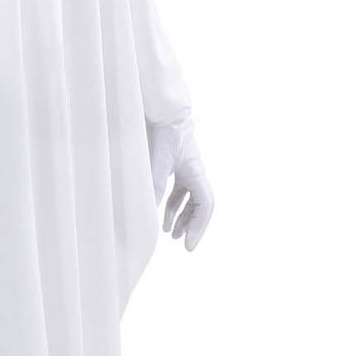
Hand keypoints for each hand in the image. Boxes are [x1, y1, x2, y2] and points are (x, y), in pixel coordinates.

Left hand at [148, 114, 213, 250]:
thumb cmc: (165, 132)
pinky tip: (163, 216)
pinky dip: (172, 205)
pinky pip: (179, 191)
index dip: (199, 226)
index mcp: (196, 173)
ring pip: (189, 200)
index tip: (189, 244)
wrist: (164, 111)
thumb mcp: (158, 160)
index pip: (205, 205)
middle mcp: (195, 173)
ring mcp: (187, 170)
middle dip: (193, 226)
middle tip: (184, 245)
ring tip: (171, 234)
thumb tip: (150, 209)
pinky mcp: (176, 166)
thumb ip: (155, 183)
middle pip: (200, 206)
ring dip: (182, 217)